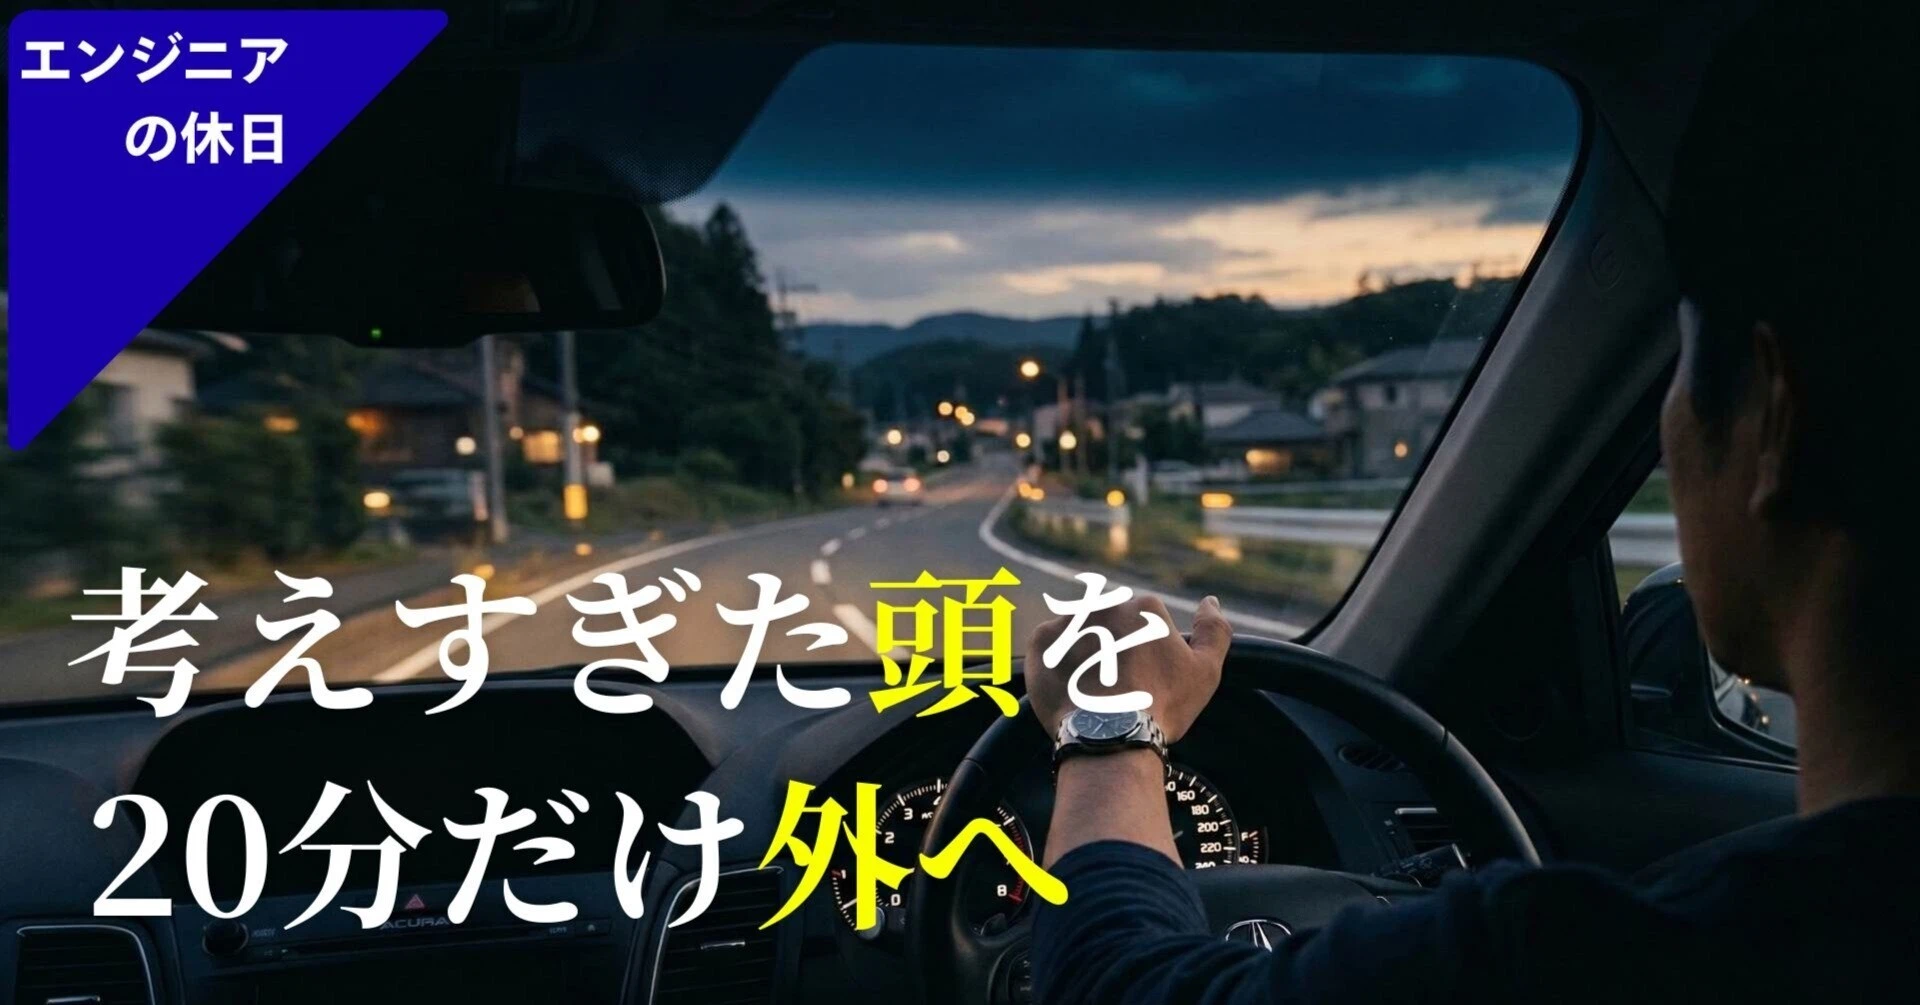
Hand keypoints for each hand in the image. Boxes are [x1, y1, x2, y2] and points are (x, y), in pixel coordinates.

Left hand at [1024, 594, 1232, 742]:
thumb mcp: (1205, 672)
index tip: (1143, 679)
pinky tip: (1070, 686)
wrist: (1110, 736)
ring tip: (1090, 688)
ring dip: (1084, 652)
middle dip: (1112, 647)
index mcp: (1145, 607)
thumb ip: (1214, 631)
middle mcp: (1106, 604)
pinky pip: (1050, 646)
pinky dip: (1057, 663)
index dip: (1144, 653)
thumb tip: (1211, 601)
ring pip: (1079, 633)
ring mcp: (1071, 620)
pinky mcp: (1042, 640)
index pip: (1144, 623)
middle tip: (1115, 686)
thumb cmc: (1161, 706)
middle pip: (1110, 624)